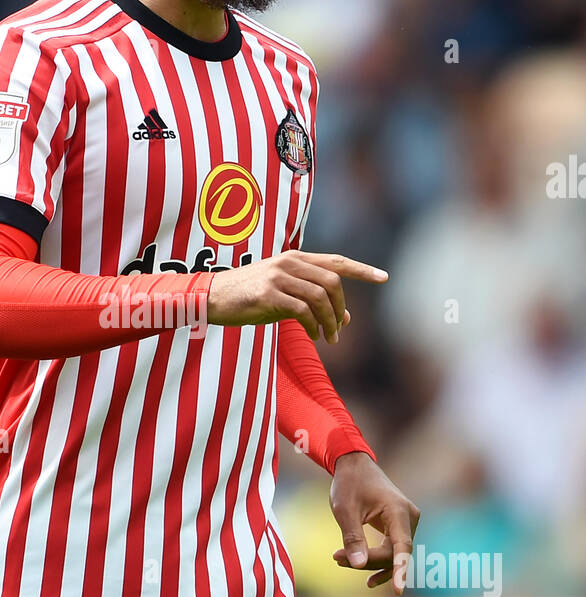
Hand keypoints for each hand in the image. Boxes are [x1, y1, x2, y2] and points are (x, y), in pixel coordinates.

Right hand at [206, 250, 387, 342]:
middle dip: (341, 308)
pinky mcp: (267, 293)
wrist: (212, 298)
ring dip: (330, 321)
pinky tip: (311, 335)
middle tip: (339, 330)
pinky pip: (302, 310)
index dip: (362, 269)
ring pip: (320, 296)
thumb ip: (314, 303)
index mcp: (294, 259)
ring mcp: (278, 276)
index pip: (336, 261)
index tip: (383, 278)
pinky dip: (312, 325)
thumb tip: (347, 319)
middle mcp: (288, 263)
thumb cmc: (248, 298)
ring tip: (328, 338)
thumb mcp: (284, 297)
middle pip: (333, 282)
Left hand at [329, 452, 420, 593]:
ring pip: (393, 554)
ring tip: (340, 560)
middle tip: (336, 558)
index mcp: (398, 511)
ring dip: (370, 562)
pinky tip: (365, 575)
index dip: (400, 570)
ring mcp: (407, 523)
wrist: (354, 465)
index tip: (399, 591)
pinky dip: (377, 559)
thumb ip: (352, 537)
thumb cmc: (349, 484)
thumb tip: (357, 564)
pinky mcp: (400, 527)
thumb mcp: (344, 510)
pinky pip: (392, 550)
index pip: (402, 547)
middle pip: (394, 553)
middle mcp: (409, 518)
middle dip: (368, 561)